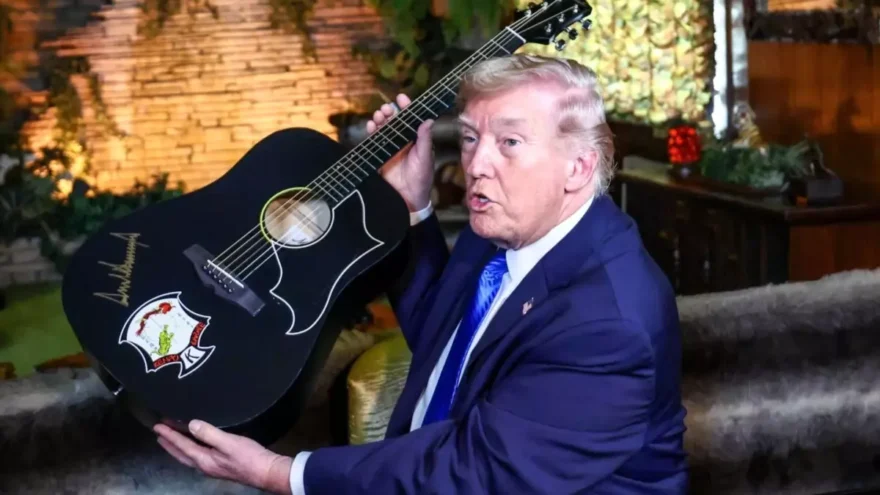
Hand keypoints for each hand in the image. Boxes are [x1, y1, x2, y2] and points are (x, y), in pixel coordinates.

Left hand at [155, 420, 292, 493]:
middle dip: (169, 444)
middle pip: (181, 454)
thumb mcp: (228, 442)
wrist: (266, 472)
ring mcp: (212, 468)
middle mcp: (204, 466)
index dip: (169, 436)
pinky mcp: (219, 466)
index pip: (182, 446)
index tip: (158, 427)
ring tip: (171, 441)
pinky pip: (197, 457)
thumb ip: (209, 433)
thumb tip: (191, 425)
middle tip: (159, 435)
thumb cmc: (248, 457)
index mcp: (204, 460)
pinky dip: (189, 450)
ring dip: (178, 448)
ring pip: (188, 457)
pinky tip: (194, 447)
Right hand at [368, 93, 434, 211]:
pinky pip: (373, 142)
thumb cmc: (422, 178)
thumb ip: (424, 139)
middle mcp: (402, 141)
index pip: (410, 119)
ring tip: (379, 116)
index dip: (405, 108)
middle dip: (389, 112)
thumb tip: (428, 120)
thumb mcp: (425, 157)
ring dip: (380, 120)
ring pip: (383, 129)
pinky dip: (371, 132)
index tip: (401, 97)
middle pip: (393, 121)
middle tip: (387, 108)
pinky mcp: (379, 157)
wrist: (409, 199)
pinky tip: (371, 126)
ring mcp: (390, 148)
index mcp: (415, 139)